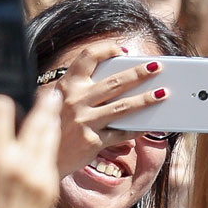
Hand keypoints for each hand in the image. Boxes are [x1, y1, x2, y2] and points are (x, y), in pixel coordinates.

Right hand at [42, 41, 166, 177]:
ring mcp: (84, 121)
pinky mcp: (93, 141)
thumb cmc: (57, 125)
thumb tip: (119, 83)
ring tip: (163, 93)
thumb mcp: (60, 100)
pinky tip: (151, 124)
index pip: (87, 58)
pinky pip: (122, 133)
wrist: (44, 157)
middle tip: (158, 67)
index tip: (122, 50)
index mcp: (66, 85)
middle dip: (138, 73)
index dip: (106, 50)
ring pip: (122, 107)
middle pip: (114, 82)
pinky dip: (138, 128)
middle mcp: (75, 100)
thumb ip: (83, 90)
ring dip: (146, 99)